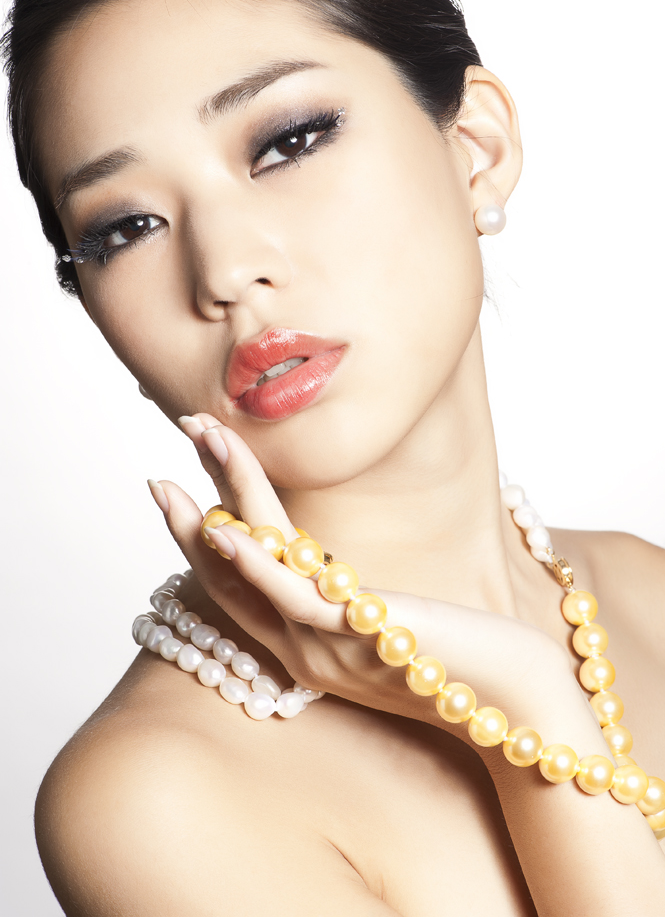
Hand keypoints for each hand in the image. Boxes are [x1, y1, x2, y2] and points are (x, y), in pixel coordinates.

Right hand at [152, 415, 576, 742]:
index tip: (181, 494)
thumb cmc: (460, 657)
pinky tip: (228, 528)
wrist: (519, 704)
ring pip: (254, 571)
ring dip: (220, 504)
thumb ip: (348, 602)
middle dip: (190, 519)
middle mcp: (301, 652)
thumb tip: (329, 566)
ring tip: (198, 446)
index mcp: (304, 648)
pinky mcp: (357, 636)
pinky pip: (293, 598)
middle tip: (159, 469)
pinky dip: (256, 564)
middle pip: (228, 580)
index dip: (201, 544)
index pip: (235, 590)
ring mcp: (324, 647)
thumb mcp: (386, 624)